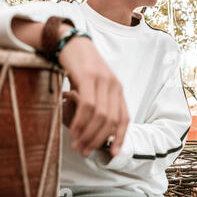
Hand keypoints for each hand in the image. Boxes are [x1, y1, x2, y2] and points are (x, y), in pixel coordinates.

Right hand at [58, 35, 129, 157]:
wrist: (72, 42)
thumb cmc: (82, 68)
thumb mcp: (95, 87)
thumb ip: (99, 104)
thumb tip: (95, 130)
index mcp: (119, 90)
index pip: (124, 118)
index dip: (120, 137)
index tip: (112, 153)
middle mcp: (114, 86)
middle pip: (112, 120)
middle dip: (99, 140)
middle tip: (85, 151)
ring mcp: (103, 81)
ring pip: (100, 115)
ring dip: (88, 134)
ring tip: (77, 145)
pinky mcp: (88, 76)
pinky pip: (88, 105)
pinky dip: (82, 121)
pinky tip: (74, 130)